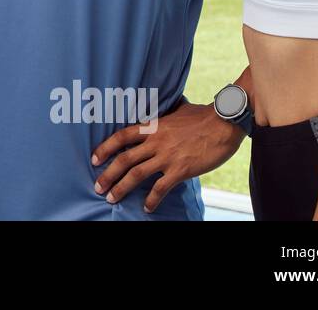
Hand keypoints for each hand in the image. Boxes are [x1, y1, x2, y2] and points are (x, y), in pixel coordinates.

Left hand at [91, 101, 243, 212]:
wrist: (223, 122)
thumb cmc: (203, 115)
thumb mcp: (178, 110)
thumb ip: (166, 115)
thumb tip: (165, 110)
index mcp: (152, 126)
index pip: (121, 136)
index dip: (105, 148)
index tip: (94, 159)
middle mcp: (155, 142)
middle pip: (124, 159)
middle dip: (108, 174)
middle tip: (98, 187)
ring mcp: (167, 156)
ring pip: (136, 174)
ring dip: (121, 188)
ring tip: (111, 199)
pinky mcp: (180, 169)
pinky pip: (160, 187)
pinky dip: (152, 199)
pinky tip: (147, 208)